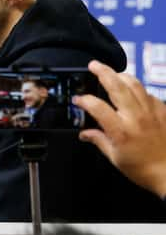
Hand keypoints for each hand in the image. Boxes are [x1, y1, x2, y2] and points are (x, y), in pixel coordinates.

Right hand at [74, 60, 165, 198]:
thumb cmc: (143, 169)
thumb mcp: (115, 157)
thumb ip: (98, 140)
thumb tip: (85, 134)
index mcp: (121, 130)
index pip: (97, 107)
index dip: (84, 100)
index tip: (78, 100)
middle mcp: (136, 117)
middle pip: (117, 86)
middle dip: (103, 72)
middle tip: (94, 65)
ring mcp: (151, 112)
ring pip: (135, 84)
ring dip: (121, 75)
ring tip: (113, 73)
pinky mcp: (163, 112)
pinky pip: (148, 93)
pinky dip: (138, 89)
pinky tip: (133, 92)